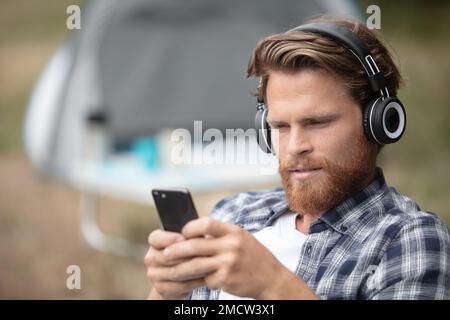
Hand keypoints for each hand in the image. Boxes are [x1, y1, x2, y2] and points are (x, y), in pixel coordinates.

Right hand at [144, 229, 205, 299]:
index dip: (170, 238)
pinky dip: (194, 282)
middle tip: (204, 253)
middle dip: (187, 255)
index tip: (183, 239)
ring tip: (208, 265)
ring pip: (175, 271)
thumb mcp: (189, 238)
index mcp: (154, 241)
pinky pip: (179, 285)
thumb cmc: (188, 251)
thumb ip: (191, 232)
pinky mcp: (161, 288)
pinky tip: (205, 278)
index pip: (156, 238)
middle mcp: (150, 257)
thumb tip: (200, 227)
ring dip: (193, 269)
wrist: (181, 276)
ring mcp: (154, 274)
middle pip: (167, 256)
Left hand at [160, 217, 287, 298]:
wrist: (272, 278)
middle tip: (166, 254)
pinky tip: (205, 280)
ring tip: (171, 270)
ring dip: (180, 269)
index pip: (207, 224)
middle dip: (177, 250)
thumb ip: (221, 235)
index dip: (191, 228)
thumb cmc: (254, 256)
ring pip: (196, 266)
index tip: (182, 233)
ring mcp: (228, 263)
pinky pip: (207, 280)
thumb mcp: (241, 238)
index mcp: (234, 232)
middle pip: (195, 246)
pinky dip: (203, 280)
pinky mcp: (226, 280)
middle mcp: (231, 246)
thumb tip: (194, 234)